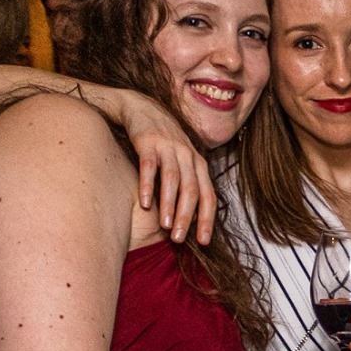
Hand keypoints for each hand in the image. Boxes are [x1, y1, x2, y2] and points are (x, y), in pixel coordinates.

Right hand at [123, 93, 216, 244]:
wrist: (142, 108)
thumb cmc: (164, 142)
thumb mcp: (182, 161)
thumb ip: (188, 184)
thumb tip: (191, 218)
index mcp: (199, 164)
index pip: (208, 195)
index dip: (207, 219)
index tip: (204, 241)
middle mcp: (187, 155)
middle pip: (192, 190)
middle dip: (187, 217)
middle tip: (179, 239)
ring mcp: (168, 147)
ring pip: (173, 180)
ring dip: (170, 204)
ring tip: (165, 226)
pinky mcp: (148, 142)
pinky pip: (150, 166)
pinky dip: (148, 185)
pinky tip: (144, 203)